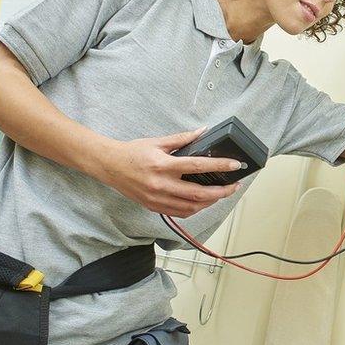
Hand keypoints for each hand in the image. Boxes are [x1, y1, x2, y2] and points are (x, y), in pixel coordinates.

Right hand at [95, 128, 243, 217]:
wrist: (109, 166)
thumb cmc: (133, 152)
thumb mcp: (158, 142)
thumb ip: (182, 138)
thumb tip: (203, 131)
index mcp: (163, 165)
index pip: (198, 167)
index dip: (219, 166)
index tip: (235, 165)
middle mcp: (161, 185)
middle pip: (199, 194)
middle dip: (221, 192)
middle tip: (234, 186)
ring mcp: (157, 199)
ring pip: (192, 207)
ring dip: (210, 202)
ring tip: (221, 193)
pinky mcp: (154, 207)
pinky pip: (180, 213)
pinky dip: (195, 209)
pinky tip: (203, 202)